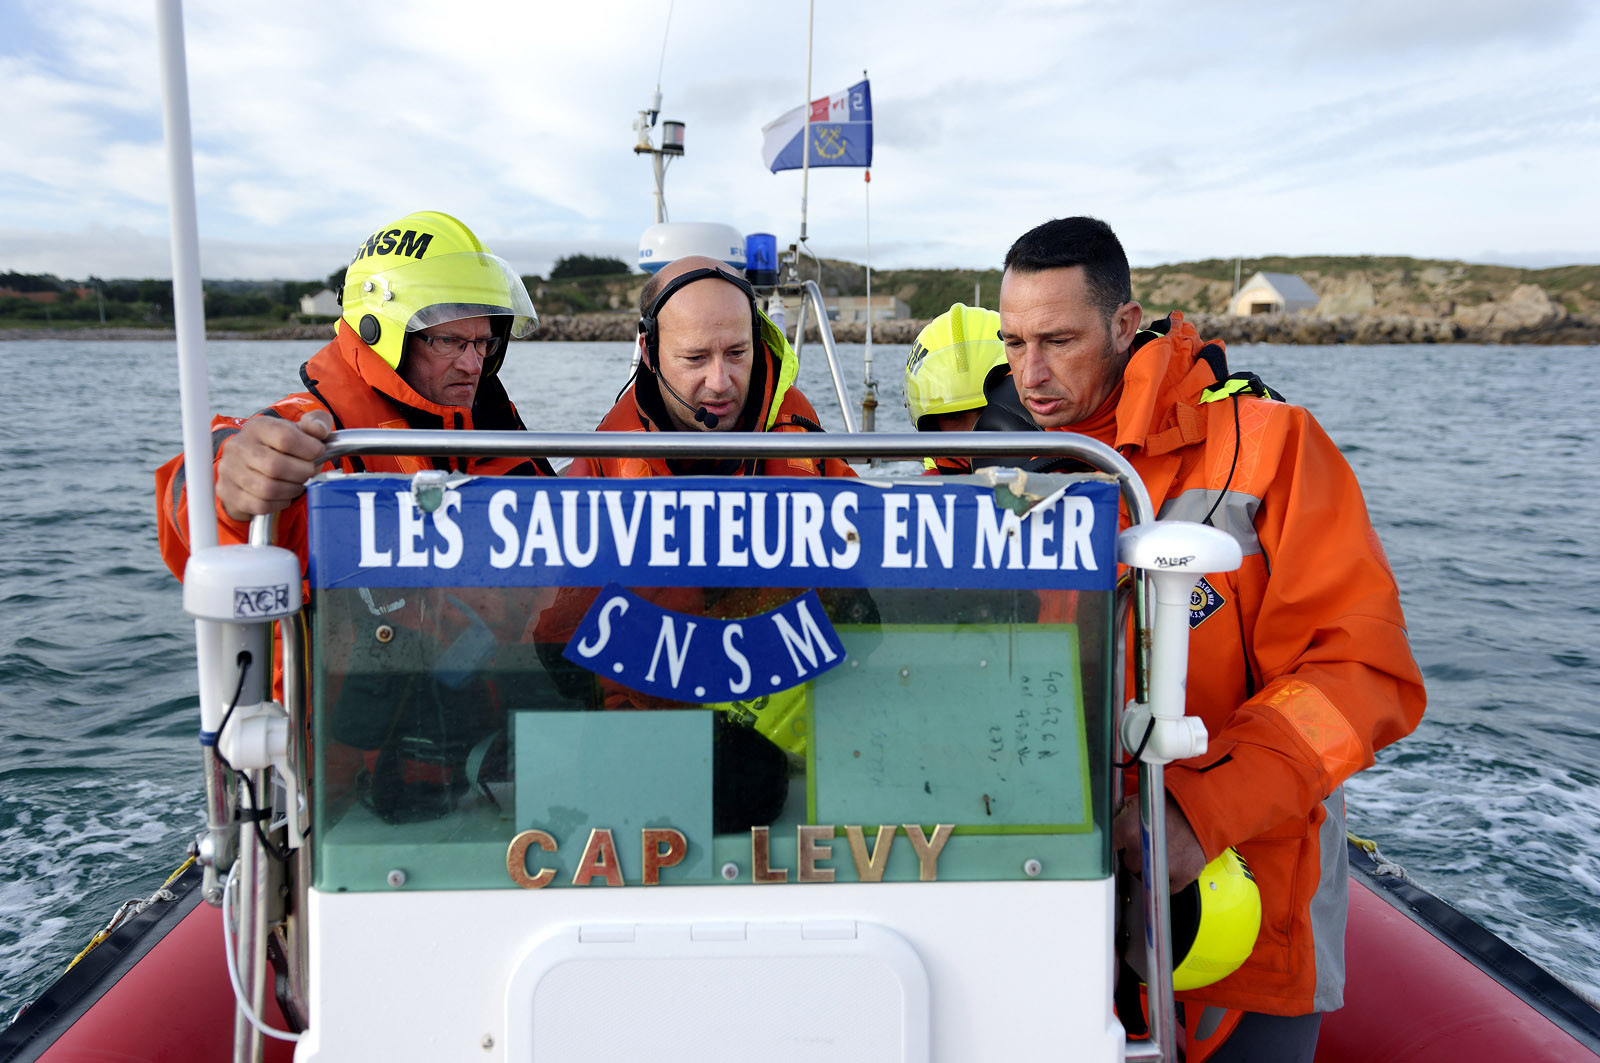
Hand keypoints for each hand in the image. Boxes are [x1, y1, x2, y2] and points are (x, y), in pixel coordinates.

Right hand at [216, 410, 331, 521]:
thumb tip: (320, 430)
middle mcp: (238, 447)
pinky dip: (280, 502)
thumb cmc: (280, 447)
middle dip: (302, 472)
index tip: (319, 453)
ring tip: (300, 483)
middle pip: (276, 466)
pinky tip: (285, 494)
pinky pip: (260, 504)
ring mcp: (230, 470)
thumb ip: (315, 423)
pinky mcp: (229, 492)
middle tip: (311, 472)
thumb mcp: (299, 429)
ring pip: (268, 489)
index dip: (309, 449)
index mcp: (257, 427)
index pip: (285, 437)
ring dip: (293, 489)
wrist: (249, 465)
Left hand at [1112, 793, 1207, 891]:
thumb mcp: (1137, 802)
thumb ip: (1120, 817)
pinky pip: (1167, 888)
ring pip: (1146, 877)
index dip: (1115, 846)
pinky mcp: (1182, 876)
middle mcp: (1142, 849)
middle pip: (1128, 864)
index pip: (1108, 847)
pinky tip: (1173, 862)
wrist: (1203, 808)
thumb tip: (1107, 827)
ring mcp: (1162, 865)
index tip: (1118, 846)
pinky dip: (1169, 879)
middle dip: (1135, 855)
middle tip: (1147, 844)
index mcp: (1127, 830)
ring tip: (1161, 851)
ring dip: (1150, 868)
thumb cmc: (1171, 804)